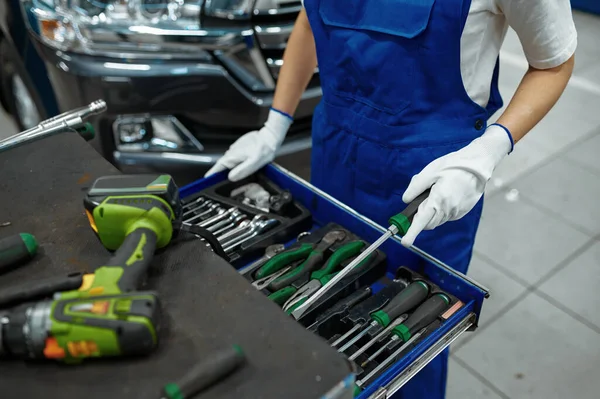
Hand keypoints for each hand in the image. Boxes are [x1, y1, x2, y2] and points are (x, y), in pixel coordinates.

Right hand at [205, 110, 292, 180]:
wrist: (270, 137)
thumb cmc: (264, 148)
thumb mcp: (253, 163)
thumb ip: (242, 171)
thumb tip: (231, 177)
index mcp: (232, 157)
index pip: (217, 168)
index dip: (211, 176)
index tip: (206, 181)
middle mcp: (231, 153)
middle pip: (223, 167)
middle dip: (223, 176)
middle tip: (227, 186)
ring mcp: (235, 150)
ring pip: (230, 163)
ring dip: (231, 170)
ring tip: (237, 179)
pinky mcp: (241, 149)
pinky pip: (236, 159)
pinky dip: (237, 164)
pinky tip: (244, 168)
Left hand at [400, 124, 512, 246]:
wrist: (478, 164)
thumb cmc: (453, 166)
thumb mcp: (430, 172)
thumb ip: (415, 187)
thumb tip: (406, 200)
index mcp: (438, 200)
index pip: (422, 221)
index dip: (412, 232)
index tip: (405, 242)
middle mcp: (448, 210)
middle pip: (428, 223)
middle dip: (420, 218)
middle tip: (420, 200)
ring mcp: (457, 212)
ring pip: (437, 219)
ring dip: (431, 212)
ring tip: (436, 191)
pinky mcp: (462, 211)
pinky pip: (446, 215)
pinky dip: (441, 210)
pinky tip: (445, 194)